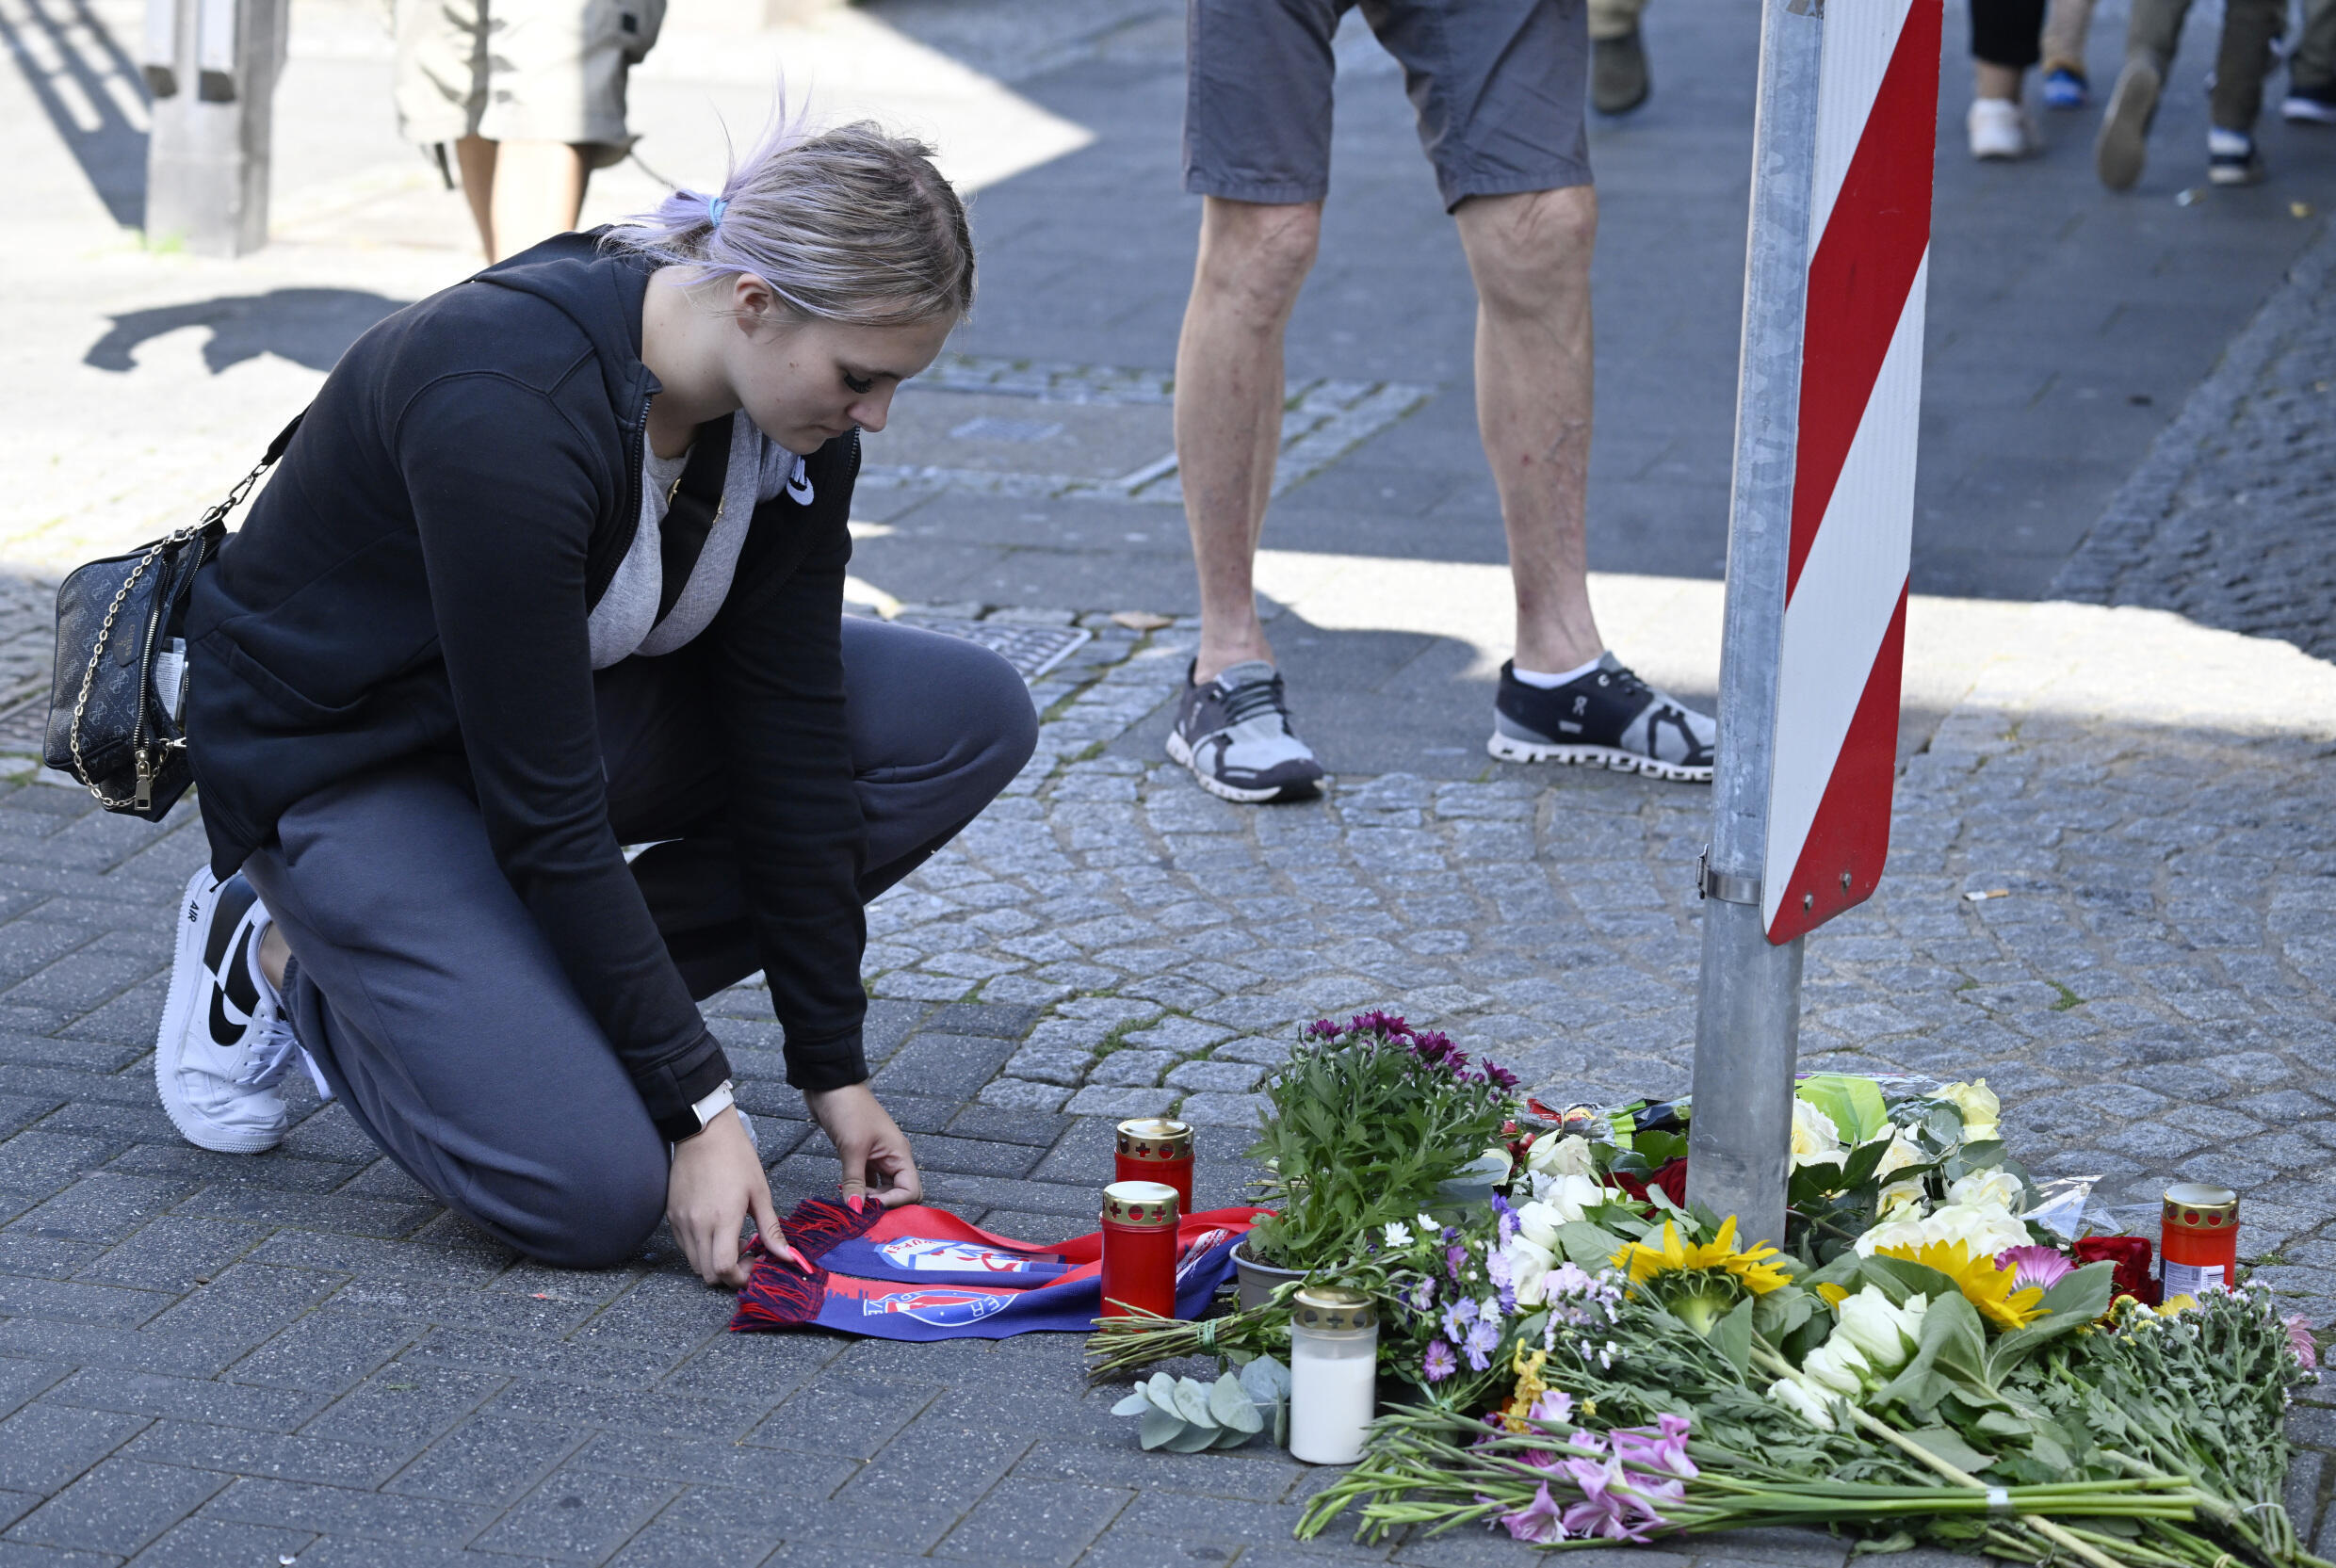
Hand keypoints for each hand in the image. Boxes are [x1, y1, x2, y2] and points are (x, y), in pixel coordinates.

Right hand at [666, 1108, 801, 1286]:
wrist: (704, 1133)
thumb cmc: (736, 1158)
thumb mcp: (760, 1193)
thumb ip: (771, 1229)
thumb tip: (787, 1257)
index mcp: (722, 1219)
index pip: (724, 1269)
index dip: (741, 1277)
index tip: (755, 1264)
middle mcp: (697, 1225)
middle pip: (707, 1274)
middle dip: (729, 1273)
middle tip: (747, 1253)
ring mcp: (681, 1221)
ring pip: (694, 1263)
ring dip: (714, 1262)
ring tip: (732, 1239)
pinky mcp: (671, 1215)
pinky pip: (684, 1246)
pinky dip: (700, 1249)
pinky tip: (715, 1230)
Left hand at [806, 1083, 921, 1210]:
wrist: (829, 1085)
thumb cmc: (848, 1109)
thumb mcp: (853, 1148)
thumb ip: (855, 1181)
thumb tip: (856, 1211)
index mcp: (899, 1154)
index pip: (911, 1190)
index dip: (894, 1203)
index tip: (870, 1207)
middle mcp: (892, 1157)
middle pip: (898, 1192)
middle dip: (881, 1204)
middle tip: (858, 1208)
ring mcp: (877, 1156)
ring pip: (881, 1187)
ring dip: (868, 1197)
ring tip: (850, 1200)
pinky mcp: (862, 1155)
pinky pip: (867, 1180)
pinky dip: (858, 1189)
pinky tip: (845, 1192)